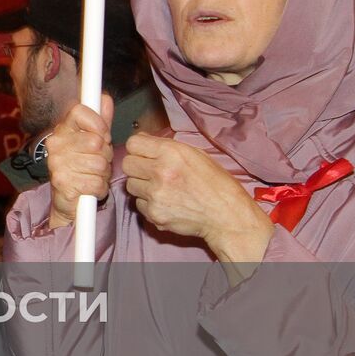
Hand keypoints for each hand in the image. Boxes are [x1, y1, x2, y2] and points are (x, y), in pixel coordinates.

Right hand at [45, 95, 113, 229]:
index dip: (98, 123)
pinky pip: (97, 182)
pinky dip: (99, 188)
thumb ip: (100, 120)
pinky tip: (90, 188)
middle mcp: (55, 144)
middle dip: (105, 155)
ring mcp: (57, 164)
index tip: (102, 135)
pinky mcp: (63, 183)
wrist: (67, 202)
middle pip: (96, 141)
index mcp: (61, 130)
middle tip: (96, 162)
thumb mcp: (92, 142)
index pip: (80, 111)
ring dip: (103, 174)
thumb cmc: (82, 168)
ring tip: (93, 176)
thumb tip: (104, 98)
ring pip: (99, 164)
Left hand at [122, 134, 273, 271]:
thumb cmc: (215, 183)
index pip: (133, 143)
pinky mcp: (154, 214)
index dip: (139, 148)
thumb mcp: (196, 154)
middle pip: (127, 164)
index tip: (145, 153)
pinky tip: (165, 202)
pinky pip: (139, 204)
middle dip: (137, 166)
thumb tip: (143, 139)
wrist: (226, 216)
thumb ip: (166, 146)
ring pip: (130, 185)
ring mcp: (155, 195)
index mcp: (171, 153)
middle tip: (151, 172)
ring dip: (141, 185)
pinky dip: (148, 203)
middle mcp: (160, 172)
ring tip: (161, 188)